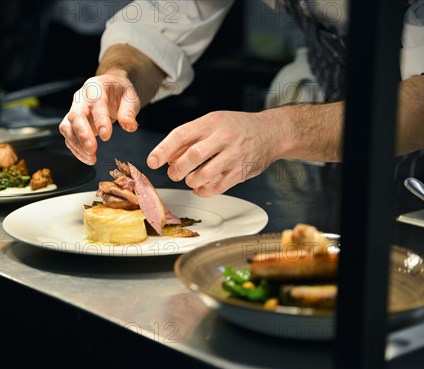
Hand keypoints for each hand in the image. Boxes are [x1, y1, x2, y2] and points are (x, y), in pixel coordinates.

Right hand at [59, 73, 140, 164]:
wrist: (110, 88)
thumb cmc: (120, 92)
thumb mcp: (130, 97)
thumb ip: (129, 112)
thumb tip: (130, 127)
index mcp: (96, 88)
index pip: (96, 104)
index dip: (100, 120)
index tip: (106, 136)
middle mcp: (81, 98)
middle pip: (75, 116)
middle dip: (82, 135)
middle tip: (92, 150)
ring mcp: (74, 110)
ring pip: (67, 128)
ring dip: (77, 145)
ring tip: (91, 158)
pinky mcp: (72, 123)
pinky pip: (69, 137)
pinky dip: (76, 149)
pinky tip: (88, 158)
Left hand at [147, 111, 281, 196]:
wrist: (271, 132)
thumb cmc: (236, 127)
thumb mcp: (212, 123)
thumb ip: (190, 138)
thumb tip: (167, 157)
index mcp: (211, 122)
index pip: (181, 135)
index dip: (163, 150)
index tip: (152, 161)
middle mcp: (223, 137)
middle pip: (193, 156)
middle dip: (177, 169)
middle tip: (173, 173)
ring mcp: (234, 155)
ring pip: (204, 174)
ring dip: (191, 180)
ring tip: (190, 179)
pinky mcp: (241, 172)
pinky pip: (217, 186)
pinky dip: (204, 190)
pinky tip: (200, 187)